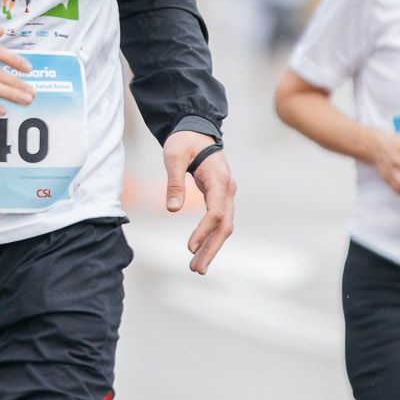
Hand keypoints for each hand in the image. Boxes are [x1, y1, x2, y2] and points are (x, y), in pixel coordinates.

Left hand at [164, 131, 234, 273]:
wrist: (196, 131)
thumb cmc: (185, 141)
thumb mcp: (174, 156)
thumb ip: (174, 181)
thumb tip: (171, 209)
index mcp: (219, 179)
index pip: (215, 211)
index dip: (203, 231)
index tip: (189, 247)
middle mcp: (228, 189)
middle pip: (224, 225)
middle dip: (211, 248)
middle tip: (196, 269)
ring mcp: (226, 194)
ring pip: (224, 227)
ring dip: (211, 247)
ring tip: (196, 268)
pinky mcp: (220, 198)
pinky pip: (218, 222)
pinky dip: (210, 238)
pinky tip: (200, 252)